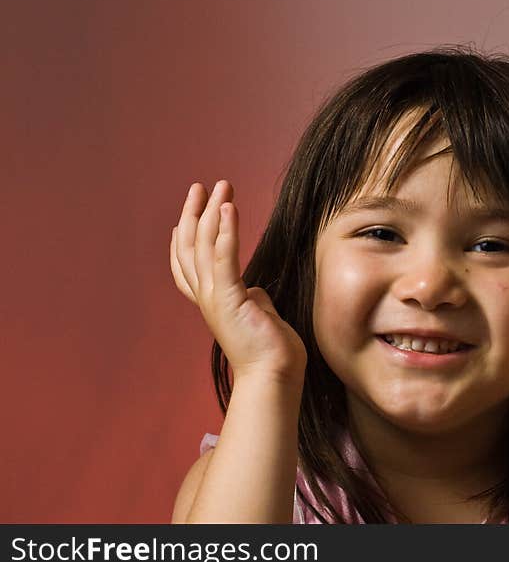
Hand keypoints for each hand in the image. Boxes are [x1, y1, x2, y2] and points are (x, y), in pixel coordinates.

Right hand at [170, 180, 306, 382]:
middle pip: (188, 248)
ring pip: (202, 245)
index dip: (180, 240)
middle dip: (192, 214)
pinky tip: (229, 208)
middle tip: (200, 187)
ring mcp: (215, 298)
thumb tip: (255, 290)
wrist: (274, 375)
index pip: (186, 265)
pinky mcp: (229, 298)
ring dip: (210, 211)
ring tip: (220, 185)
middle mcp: (206, 298)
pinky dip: (225, 230)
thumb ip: (252, 299)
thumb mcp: (258, 316)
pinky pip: (224, 257)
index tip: (181, 218)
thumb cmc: (271, 351)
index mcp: (212, 302)